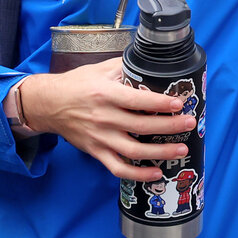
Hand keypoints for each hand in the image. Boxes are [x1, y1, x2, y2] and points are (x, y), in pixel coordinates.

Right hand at [16, 58, 192, 180]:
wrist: (47, 105)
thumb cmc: (77, 84)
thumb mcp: (100, 69)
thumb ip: (126, 67)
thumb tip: (152, 63)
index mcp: (106, 94)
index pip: (137, 100)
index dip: (160, 102)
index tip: (179, 103)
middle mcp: (104, 118)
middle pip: (142, 126)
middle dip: (169, 126)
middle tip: (189, 123)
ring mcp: (100, 137)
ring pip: (133, 151)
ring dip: (160, 152)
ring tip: (181, 150)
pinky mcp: (95, 151)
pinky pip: (118, 168)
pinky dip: (137, 174)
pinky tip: (156, 172)